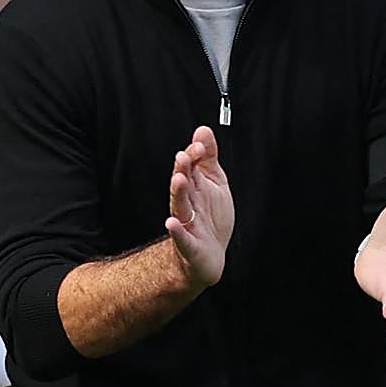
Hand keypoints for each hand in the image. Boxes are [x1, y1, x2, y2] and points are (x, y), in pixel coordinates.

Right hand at [166, 126, 233, 289]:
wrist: (209, 256)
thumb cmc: (210, 218)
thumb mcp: (214, 182)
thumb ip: (208, 157)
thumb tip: (203, 131)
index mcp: (194, 187)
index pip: (190, 167)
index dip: (195, 156)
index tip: (200, 146)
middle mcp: (187, 203)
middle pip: (182, 183)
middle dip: (183, 169)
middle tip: (184, 156)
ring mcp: (187, 224)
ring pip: (180, 206)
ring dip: (179, 193)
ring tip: (179, 179)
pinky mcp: (190, 245)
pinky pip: (182, 238)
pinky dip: (176, 231)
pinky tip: (171, 223)